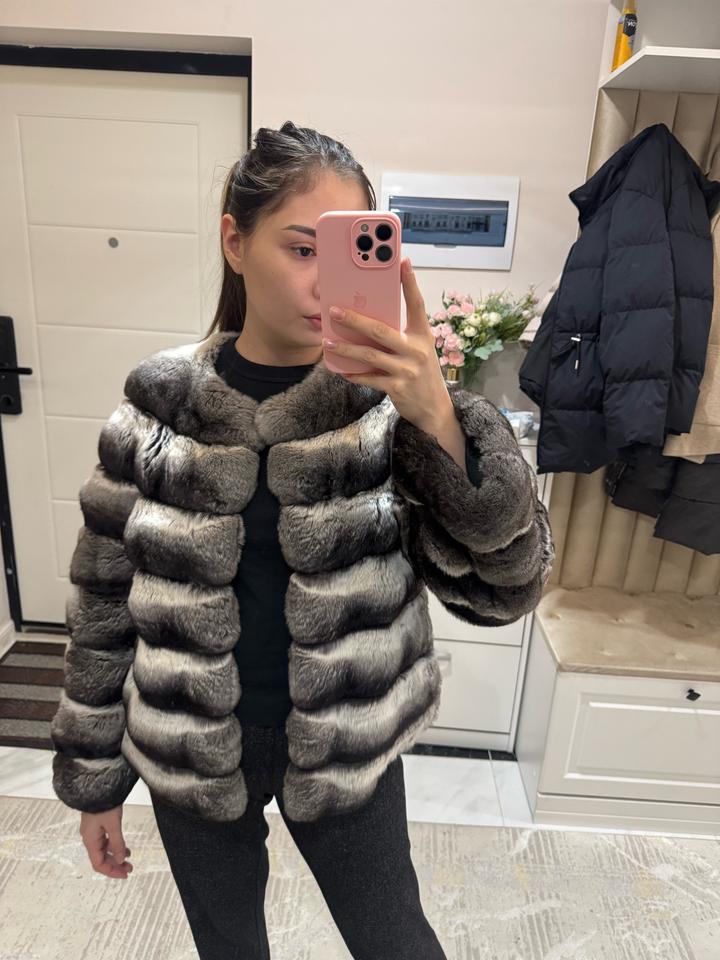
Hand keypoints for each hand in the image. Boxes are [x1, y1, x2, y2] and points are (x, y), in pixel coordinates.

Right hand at [80, 806, 132, 879]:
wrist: (98, 786)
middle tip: (130, 868)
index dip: (111, 872)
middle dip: (116, 865)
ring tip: (130, 859)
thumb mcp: (113, 825)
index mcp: (90, 840)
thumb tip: (122, 860)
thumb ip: (118, 843)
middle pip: (101, 858)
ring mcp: (93, 831)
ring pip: (105, 850)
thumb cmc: (103, 803)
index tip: (125, 875)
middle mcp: (89, 838)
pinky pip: (106, 840)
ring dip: (117, 855)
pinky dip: (115, 845)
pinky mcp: (97, 824)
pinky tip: (125, 847)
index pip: (98, 864)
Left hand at [323, 257, 453, 432]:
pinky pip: (369, 378)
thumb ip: (401, 336)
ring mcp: (407, 370)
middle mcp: (416, 350)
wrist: (434, 409)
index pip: (417, 304)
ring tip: (328, 342)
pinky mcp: (397, 387)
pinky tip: (340, 370)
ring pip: (369, 355)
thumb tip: (369, 321)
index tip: (402, 261)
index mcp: (423, 335)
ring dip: (346, 348)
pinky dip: (353, 374)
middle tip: (334, 311)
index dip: (410, 282)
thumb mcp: (419, 350)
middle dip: (355, 319)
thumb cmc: (422, 374)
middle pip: (381, 330)